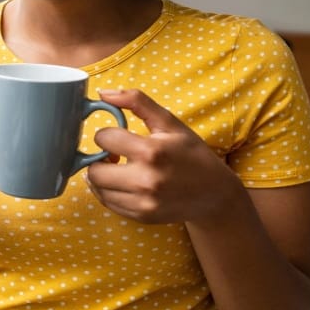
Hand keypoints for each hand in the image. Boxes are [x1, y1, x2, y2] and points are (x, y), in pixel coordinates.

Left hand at [85, 89, 241, 224]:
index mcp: (151, 152)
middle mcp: (145, 180)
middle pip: (94, 170)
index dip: (106, 135)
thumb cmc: (191, 154)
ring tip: (119, 169)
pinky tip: (124, 183)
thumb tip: (103, 93)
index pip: (103, 139)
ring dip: (102, 177)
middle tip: (114, 155)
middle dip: (99, 159)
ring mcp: (143, 202)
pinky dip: (110, 192)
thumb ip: (137, 102)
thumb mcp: (169, 123)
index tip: (117, 137)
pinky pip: (108, 203)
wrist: (215, 194)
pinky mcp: (142, 217)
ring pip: (97, 189)